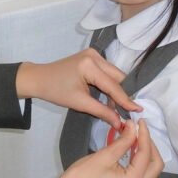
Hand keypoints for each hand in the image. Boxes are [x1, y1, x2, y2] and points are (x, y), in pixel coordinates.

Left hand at [16, 50, 140, 129]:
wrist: (38, 79)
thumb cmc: (55, 91)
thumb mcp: (79, 103)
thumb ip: (102, 111)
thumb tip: (119, 122)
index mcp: (90, 65)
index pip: (113, 85)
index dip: (126, 100)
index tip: (139, 111)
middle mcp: (94, 55)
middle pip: (117, 77)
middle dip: (122, 95)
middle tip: (128, 112)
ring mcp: (93, 54)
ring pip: (113, 74)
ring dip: (116, 90)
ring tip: (118, 108)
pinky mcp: (91, 57)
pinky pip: (107, 72)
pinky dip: (109, 85)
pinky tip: (109, 98)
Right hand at [33, 119, 162, 177]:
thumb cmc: (81, 177)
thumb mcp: (104, 156)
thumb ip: (123, 141)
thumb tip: (133, 126)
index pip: (146, 154)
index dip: (144, 135)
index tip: (139, 122)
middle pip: (156, 165)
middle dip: (150, 146)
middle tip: (139, 131)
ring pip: (150, 171)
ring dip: (145, 154)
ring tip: (134, 138)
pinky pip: (141, 176)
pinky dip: (139, 162)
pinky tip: (131, 151)